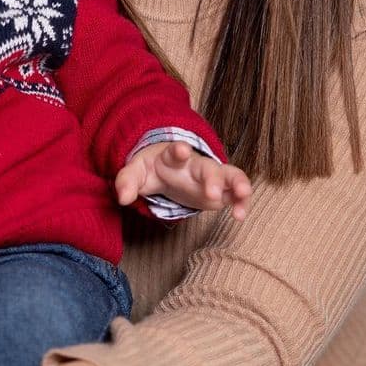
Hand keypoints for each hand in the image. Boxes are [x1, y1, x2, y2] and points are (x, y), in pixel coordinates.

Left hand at [114, 140, 250, 218]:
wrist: (165, 168)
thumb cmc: (150, 168)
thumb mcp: (135, 172)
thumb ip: (127, 182)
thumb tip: (122, 198)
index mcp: (172, 157)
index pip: (177, 150)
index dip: (179, 150)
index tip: (182, 151)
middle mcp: (195, 164)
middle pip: (208, 167)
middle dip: (212, 177)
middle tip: (211, 193)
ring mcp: (210, 176)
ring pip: (230, 175)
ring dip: (238, 184)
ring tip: (243, 196)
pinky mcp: (220, 190)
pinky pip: (236, 193)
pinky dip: (241, 202)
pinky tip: (240, 216)